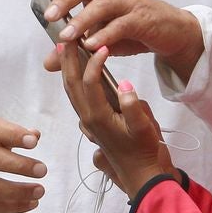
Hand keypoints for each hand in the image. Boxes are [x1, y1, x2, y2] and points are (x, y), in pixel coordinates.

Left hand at [30, 0, 204, 80]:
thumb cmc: (135, 29)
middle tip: (49, 15)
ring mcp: (128, 3)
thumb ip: (76, 48)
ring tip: (67, 36)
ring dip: (82, 20)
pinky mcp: (142, 19)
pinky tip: (93, 45)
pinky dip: (106, 34)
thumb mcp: (102, 37)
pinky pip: (122, 24)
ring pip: (102, 4)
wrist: (173, 32)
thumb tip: (49, 62)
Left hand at [60, 41, 174, 200]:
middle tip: (66, 36)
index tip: (102, 46)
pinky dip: (74, 79)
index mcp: (98, 117)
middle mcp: (87, 118)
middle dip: (67, 59)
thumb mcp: (144, 128)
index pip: (89, 83)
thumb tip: (124, 83)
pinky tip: (78, 69)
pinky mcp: (92, 123)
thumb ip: (133, 106)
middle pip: (71, 84)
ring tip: (66, 47)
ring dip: (67, 68)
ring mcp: (88, 122)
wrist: (142, 176)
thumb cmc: (145, 151)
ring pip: (71, 90)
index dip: (94, 62)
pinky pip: (78, 97)